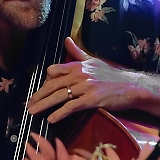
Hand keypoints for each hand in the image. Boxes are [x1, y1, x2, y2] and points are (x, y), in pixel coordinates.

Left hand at [27, 37, 148, 122]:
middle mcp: (79, 74)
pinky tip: (51, 119)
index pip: (53, 71)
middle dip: (38, 96)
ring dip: (43, 105)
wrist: (131, 87)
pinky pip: (71, 107)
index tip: (39, 91)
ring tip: (32, 112)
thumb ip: (77, 52)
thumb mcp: (94, 61)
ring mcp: (85, 87)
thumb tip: (66, 40)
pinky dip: (59, 113)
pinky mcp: (92, 99)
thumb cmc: (112, 76)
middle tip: (28, 105)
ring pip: (58, 96)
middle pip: (52, 85)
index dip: (44, 82)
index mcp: (78, 65)